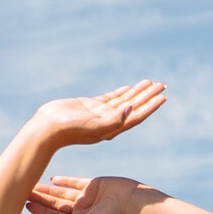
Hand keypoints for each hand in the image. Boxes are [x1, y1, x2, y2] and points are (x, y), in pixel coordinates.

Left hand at [25, 175, 143, 213]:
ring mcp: (86, 198)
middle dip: (40, 198)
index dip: (40, 211)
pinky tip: (52, 179)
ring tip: (32, 184)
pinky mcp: (93, 186)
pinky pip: (75, 183)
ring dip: (48, 190)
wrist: (133, 204)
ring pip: (62, 193)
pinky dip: (64, 181)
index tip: (25, 204)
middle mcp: (80, 212)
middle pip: (55, 204)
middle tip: (22, 190)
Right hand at [29, 81, 165, 147]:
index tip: (163, 96)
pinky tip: (129, 88)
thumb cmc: (70, 131)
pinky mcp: (90, 106)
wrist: (48, 129)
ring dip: (137, 92)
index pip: (137, 116)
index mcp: (113, 128)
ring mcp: (100, 114)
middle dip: (148, 96)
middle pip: (134, 106)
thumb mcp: (95, 127)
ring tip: (150, 82)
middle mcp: (109, 121)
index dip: (151, 106)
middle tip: (163, 85)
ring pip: (124, 100)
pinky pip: (111, 98)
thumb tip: (132, 108)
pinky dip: (122, 93)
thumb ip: (115, 120)